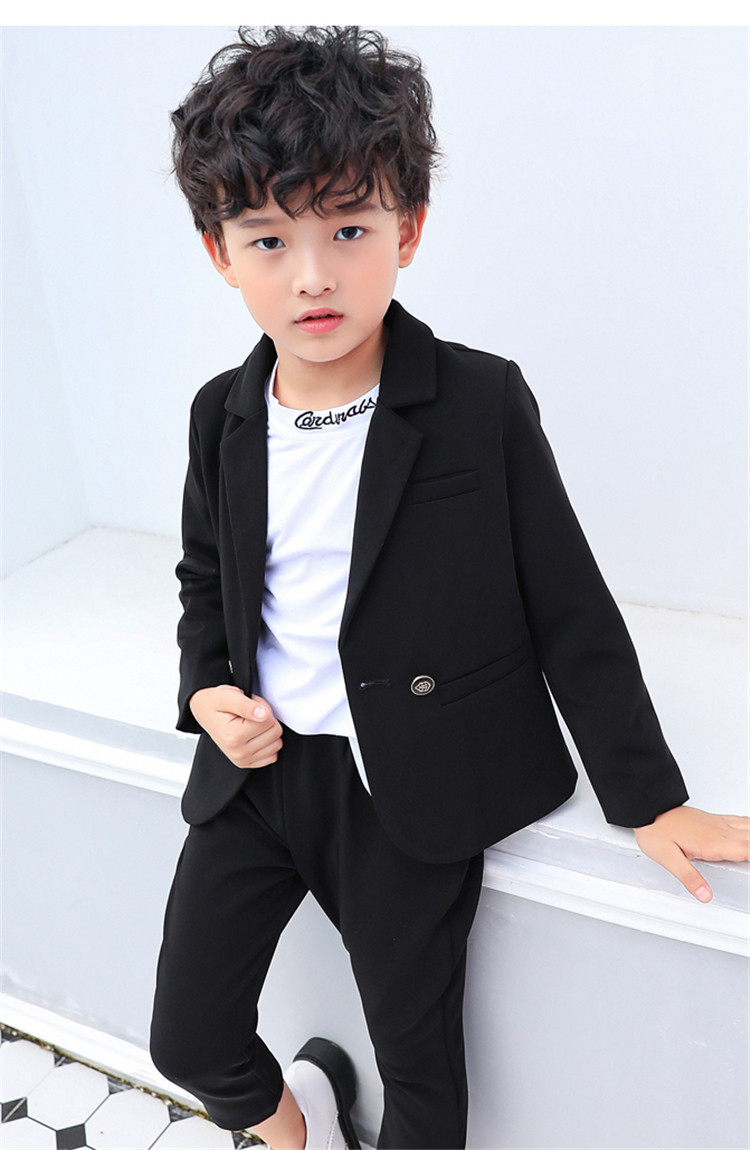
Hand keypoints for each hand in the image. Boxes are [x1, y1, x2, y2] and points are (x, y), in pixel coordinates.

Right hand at [189, 685, 282, 767]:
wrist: (204, 711)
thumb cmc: (216, 702)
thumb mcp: (228, 696)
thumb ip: (246, 705)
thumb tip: (264, 715)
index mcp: (234, 736)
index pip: (269, 720)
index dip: (262, 707)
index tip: (250, 705)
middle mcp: (238, 752)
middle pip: (275, 732)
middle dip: (266, 718)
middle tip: (250, 713)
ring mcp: (242, 760)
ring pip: (276, 743)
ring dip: (267, 730)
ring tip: (250, 723)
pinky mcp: (246, 763)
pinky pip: (272, 756)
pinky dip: (267, 744)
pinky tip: (253, 735)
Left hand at [635, 805, 749, 901]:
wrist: (649, 808)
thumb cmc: (656, 831)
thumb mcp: (668, 859)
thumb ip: (689, 877)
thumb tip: (705, 895)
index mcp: (713, 844)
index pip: (748, 852)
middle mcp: (720, 832)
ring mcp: (719, 824)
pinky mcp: (715, 820)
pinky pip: (741, 821)